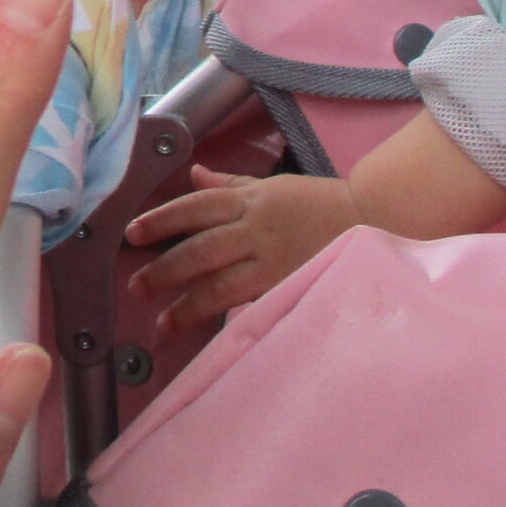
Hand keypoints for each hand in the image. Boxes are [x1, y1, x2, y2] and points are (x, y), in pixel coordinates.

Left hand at [124, 165, 359, 337]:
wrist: (373, 217)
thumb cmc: (320, 202)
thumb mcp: (273, 185)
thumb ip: (230, 182)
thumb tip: (193, 173)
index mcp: (249, 198)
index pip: (195, 207)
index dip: (161, 220)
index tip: (132, 233)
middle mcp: (255, 227)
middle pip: (200, 248)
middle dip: (165, 269)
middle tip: (135, 287)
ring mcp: (273, 260)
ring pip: (221, 283)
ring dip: (188, 305)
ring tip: (162, 324)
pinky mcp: (290, 285)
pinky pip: (252, 302)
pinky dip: (228, 316)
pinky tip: (209, 333)